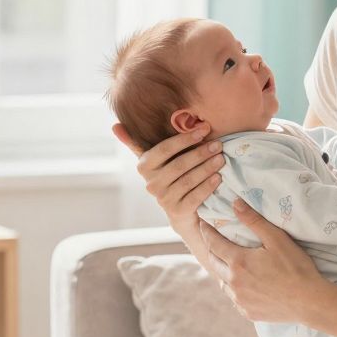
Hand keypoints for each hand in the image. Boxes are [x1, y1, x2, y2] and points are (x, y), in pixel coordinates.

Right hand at [111, 119, 226, 280]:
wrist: (178, 209)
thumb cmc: (169, 175)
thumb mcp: (155, 159)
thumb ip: (137, 142)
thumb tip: (115, 126)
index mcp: (144, 166)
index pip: (164, 148)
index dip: (185, 138)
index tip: (204, 129)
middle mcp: (151, 183)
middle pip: (180, 164)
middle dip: (201, 153)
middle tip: (218, 144)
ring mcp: (164, 199)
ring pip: (189, 179)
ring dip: (207, 168)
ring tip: (221, 158)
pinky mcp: (177, 211)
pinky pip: (196, 195)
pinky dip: (208, 185)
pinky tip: (218, 177)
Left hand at [197, 198, 326, 324]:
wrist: (310, 302)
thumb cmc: (296, 268)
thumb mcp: (277, 239)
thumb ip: (254, 221)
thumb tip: (235, 204)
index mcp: (238, 262)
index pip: (213, 243)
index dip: (206, 231)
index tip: (202, 223)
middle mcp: (233, 282)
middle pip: (213, 262)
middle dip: (211, 249)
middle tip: (211, 240)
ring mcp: (239, 300)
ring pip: (222, 282)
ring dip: (222, 271)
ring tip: (227, 263)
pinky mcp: (247, 313)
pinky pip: (234, 298)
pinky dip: (235, 289)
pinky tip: (243, 285)